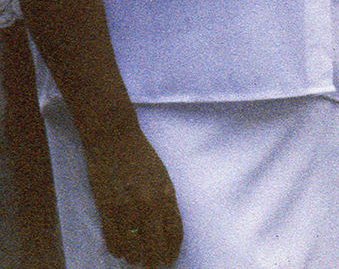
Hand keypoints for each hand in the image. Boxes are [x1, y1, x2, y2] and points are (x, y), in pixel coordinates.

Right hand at [83, 125, 182, 266]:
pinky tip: (119, 252)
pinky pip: (112, 237)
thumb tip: (162, 223)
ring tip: (135, 261)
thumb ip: (163, 199)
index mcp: (167, 195)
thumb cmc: (140, 155)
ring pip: (132, 245)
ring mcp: (128, 207)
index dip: (172, 249)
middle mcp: (150, 204)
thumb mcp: (161, 176)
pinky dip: (116, 248)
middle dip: (154, 259)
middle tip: (152, 267)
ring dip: (134, 257)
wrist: (115, 139)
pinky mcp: (107, 207)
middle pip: (155, 243)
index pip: (175, 231)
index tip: (170, 259)